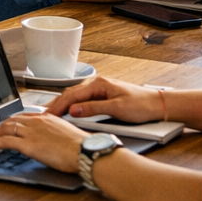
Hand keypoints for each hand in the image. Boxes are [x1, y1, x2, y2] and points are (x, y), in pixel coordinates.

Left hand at [0, 112, 86, 172]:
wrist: (86, 151)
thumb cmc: (82, 147)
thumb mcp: (68, 134)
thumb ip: (56, 133)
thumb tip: (53, 140)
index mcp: (47, 118)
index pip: (25, 117)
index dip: (13, 121)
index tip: (8, 124)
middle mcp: (37, 122)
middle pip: (12, 120)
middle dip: (1, 126)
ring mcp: (31, 133)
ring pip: (5, 129)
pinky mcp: (28, 145)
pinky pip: (5, 142)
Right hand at [45, 77, 164, 122]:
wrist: (158, 105)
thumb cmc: (142, 106)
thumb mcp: (116, 109)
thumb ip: (93, 109)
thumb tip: (73, 110)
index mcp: (98, 84)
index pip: (72, 95)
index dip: (58, 106)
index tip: (47, 116)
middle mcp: (97, 84)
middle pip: (71, 94)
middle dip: (56, 105)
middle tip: (43, 116)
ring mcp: (100, 90)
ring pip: (76, 97)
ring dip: (63, 105)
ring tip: (51, 114)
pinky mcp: (104, 96)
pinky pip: (83, 100)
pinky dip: (72, 106)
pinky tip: (68, 111)